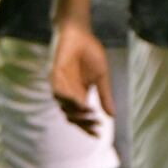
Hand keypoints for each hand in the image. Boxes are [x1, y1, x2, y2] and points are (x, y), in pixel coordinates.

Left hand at [50, 21, 112, 136]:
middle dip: (83, 124)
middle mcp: (67, 94)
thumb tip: (113, 116)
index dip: (88, 127)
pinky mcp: (54, 75)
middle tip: (96, 128)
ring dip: (78, 114)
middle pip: (72, 117)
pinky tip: (82, 103)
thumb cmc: (89, 51)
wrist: (79, 32)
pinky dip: (70, 100)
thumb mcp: (102, 76)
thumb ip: (105, 95)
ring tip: (92, 115)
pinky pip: (59, 93)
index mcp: (78, 95)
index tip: (99, 135)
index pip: (81, 117)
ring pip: (64, 107)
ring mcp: (59, 85)